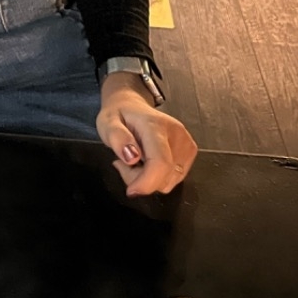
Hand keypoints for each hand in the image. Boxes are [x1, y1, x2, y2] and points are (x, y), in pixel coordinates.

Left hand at [96, 72, 196, 196]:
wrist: (132, 105)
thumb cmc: (118, 115)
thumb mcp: (107, 123)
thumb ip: (117, 138)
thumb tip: (132, 157)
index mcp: (156, 126)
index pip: (160, 162)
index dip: (147, 183)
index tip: (131, 191)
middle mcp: (177, 134)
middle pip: (165, 176)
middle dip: (141, 180)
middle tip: (124, 164)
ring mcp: (186, 144)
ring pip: (170, 181)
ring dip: (150, 180)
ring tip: (136, 161)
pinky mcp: (190, 152)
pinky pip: (174, 179)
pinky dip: (159, 178)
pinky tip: (148, 163)